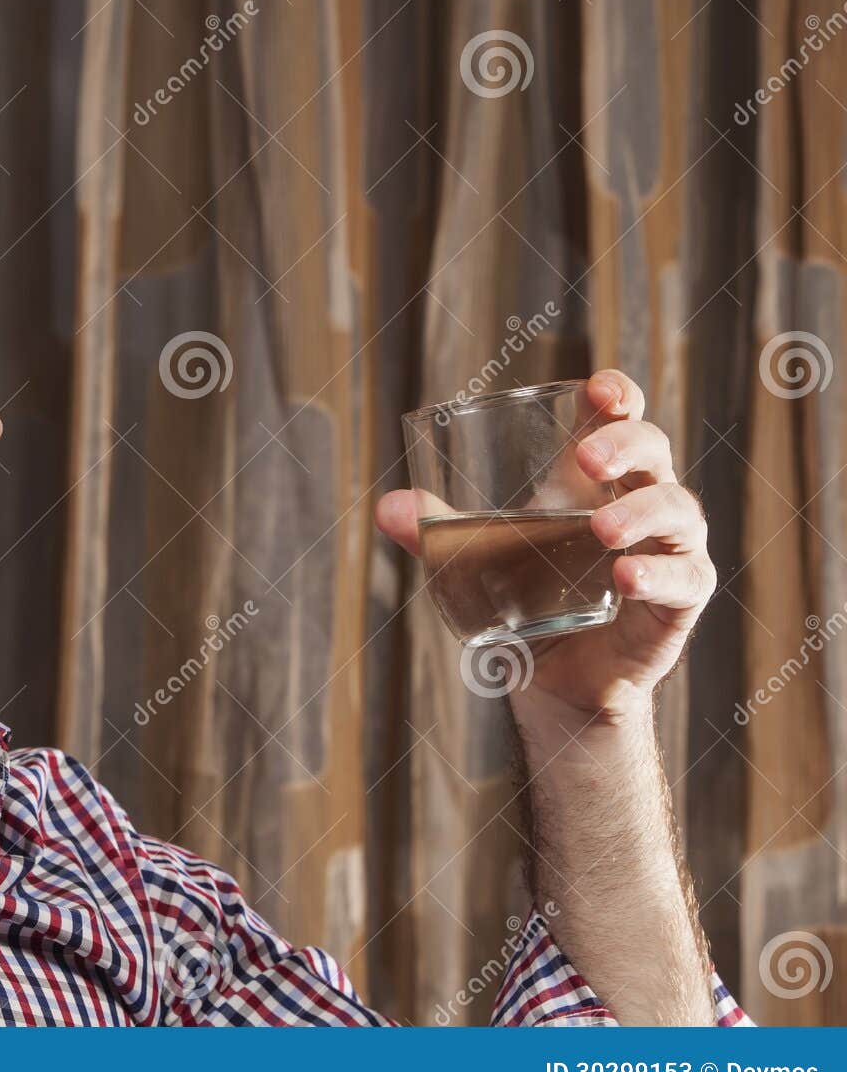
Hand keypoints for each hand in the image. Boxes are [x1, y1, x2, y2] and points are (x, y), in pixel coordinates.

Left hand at [375, 369, 715, 727]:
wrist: (556, 683)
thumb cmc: (527, 601)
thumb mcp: (477, 561)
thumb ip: (436, 532)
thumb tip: (386, 507)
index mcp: (596, 481)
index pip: (620, 420)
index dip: (617, 395)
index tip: (597, 387)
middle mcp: (641, 504)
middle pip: (653, 452)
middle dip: (626, 444)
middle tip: (587, 457)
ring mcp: (667, 549)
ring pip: (676, 510)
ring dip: (640, 512)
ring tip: (602, 528)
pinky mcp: (679, 600)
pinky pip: (685, 578)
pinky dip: (658, 574)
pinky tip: (625, 577)